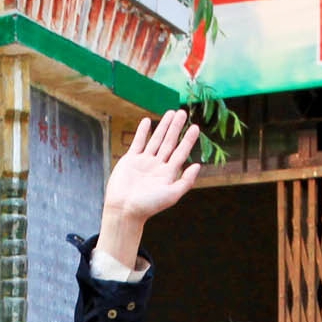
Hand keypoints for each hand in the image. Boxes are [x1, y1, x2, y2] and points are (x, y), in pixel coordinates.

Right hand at [98, 111, 203, 260]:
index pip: (181, 152)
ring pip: (155, 140)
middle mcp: (158, 166)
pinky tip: (147, 121)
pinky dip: (142, 132)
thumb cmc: (148, 206)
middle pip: (169, 142)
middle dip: (176, 128)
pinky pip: (138, 142)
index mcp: (168, 173)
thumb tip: (198, 165)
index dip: (188, 140)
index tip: (195, 127)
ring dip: (163, 126)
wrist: (124, 209)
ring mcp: (144, 162)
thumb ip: (186, 181)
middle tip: (183, 112)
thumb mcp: (171, 195)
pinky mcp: (130, 160)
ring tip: (170, 113)